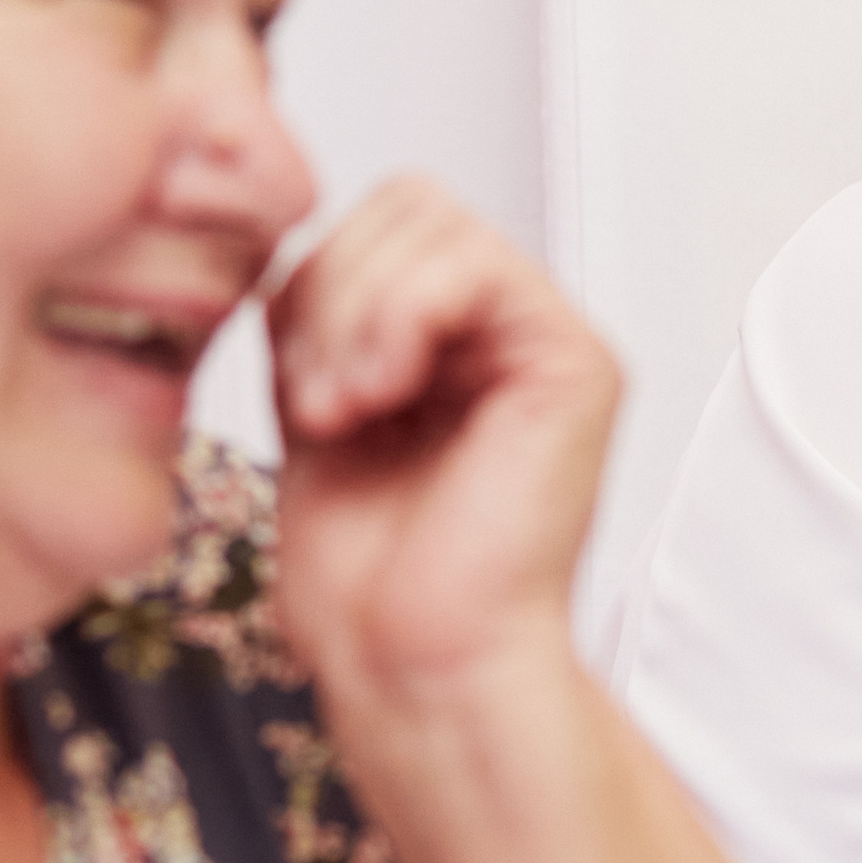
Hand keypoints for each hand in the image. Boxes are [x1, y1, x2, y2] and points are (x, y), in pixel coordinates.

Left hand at [267, 178, 618, 713]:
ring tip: (347, 408)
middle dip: (333, 289)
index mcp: (454, 336)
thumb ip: (319, 312)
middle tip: (321, 400)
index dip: (318, 276)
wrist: (409, 660)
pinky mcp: (577, 363)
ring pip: (434, 221)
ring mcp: (548, 340)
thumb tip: (284, 236)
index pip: (383, 217)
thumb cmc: (368, 576)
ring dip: (358, 313)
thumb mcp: (311, 403)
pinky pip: (478, 267)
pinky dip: (403, 316)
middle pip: (409, 203)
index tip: (294, 387)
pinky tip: (381, 395)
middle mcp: (510, 330)